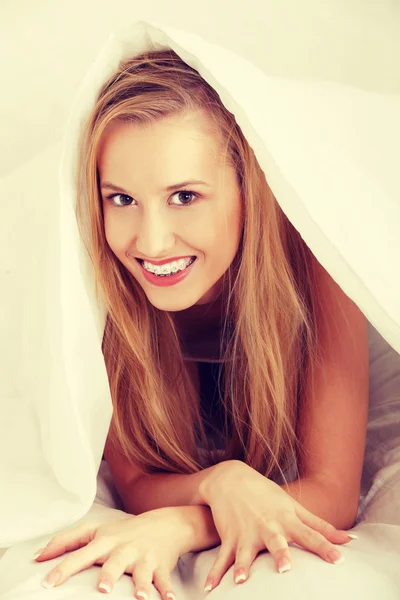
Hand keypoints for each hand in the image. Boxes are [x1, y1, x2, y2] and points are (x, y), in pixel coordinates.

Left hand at [33, 507, 192, 598]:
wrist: (165, 523)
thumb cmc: (124, 531)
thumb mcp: (95, 530)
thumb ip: (66, 541)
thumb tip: (37, 556)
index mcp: (106, 540)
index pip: (82, 553)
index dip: (65, 567)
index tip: (49, 582)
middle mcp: (124, 548)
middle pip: (115, 561)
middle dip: (110, 574)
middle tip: (102, 588)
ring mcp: (144, 557)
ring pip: (143, 571)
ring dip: (142, 584)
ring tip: (140, 596)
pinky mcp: (161, 566)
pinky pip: (164, 579)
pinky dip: (167, 589)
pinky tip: (169, 599)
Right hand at [199, 460, 355, 591]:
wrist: (230, 478)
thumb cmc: (267, 495)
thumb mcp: (293, 507)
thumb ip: (321, 526)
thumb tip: (350, 540)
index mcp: (286, 520)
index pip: (309, 535)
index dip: (324, 547)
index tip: (339, 560)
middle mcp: (267, 527)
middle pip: (276, 542)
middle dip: (280, 554)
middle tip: (286, 569)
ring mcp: (246, 532)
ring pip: (244, 553)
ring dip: (242, 566)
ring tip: (241, 581)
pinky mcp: (228, 537)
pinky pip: (221, 558)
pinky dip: (214, 573)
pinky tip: (210, 588)